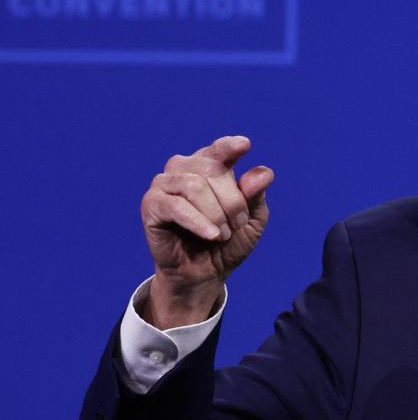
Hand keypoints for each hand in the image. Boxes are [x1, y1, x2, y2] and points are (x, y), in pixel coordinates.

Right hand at [139, 136, 273, 327]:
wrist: (204, 274)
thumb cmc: (227, 242)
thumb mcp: (251, 220)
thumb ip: (256, 195)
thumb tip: (263, 173)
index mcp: (208, 165)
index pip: (220, 150)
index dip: (230, 147)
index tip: (244, 146)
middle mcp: (183, 168)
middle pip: (213, 170)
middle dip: (233, 201)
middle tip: (237, 225)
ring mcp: (164, 184)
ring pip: (195, 186)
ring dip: (216, 214)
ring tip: (222, 235)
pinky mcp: (151, 205)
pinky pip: (176, 206)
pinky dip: (198, 221)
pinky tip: (212, 235)